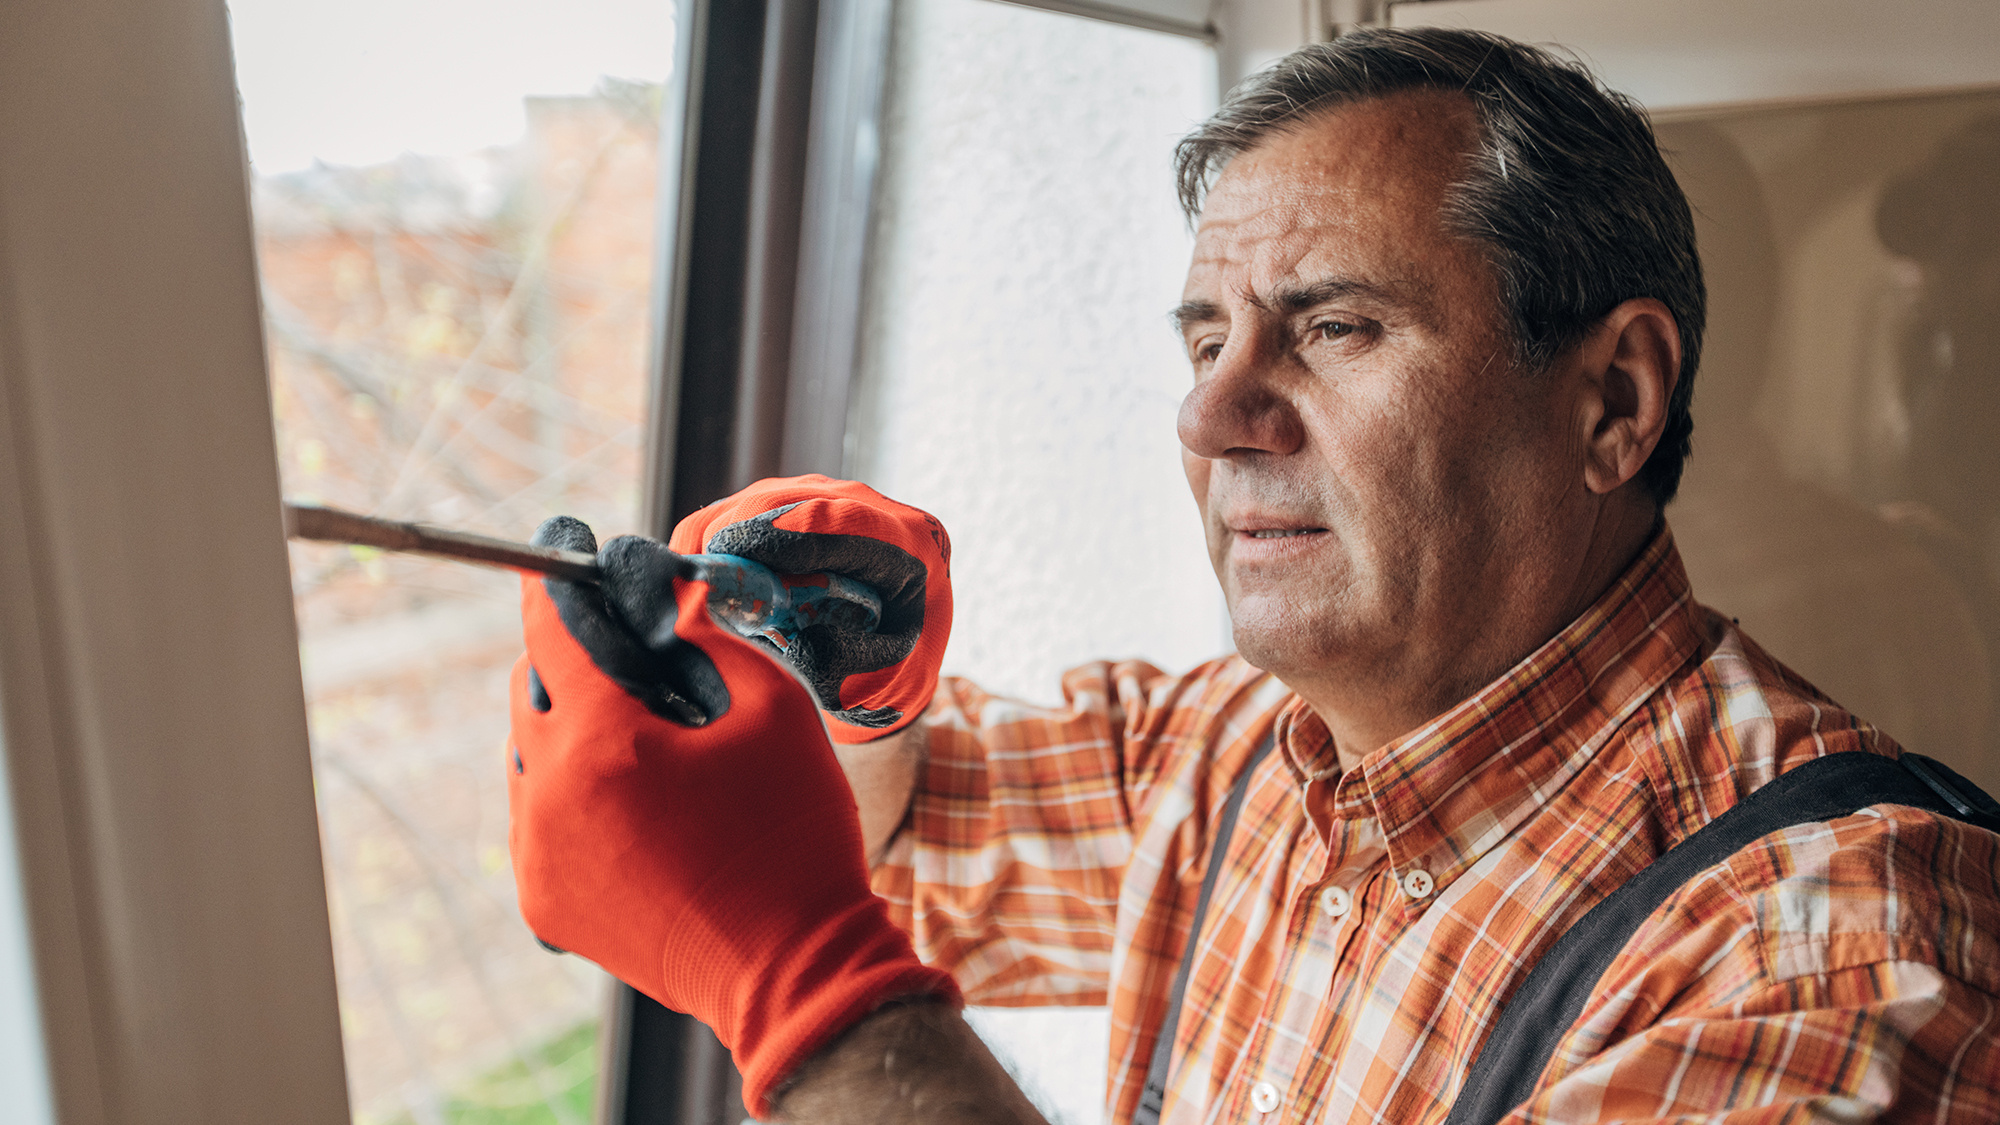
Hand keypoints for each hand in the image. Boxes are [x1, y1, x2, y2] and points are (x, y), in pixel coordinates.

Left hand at [506, 516, 959, 1116]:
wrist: (795, 972)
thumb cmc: (795, 835)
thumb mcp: (772, 709)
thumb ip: (707, 636)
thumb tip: (666, 594)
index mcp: (602, 745)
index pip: (555, 630)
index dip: (556, 575)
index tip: (558, 537)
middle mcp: (547, 799)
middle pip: (533, 689)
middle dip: (576, 655)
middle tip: (637, 650)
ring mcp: (536, 858)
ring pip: (531, 754)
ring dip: (576, 727)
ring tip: (655, 739)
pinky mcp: (542, 903)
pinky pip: (539, 816)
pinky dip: (574, 789)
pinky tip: (640, 799)